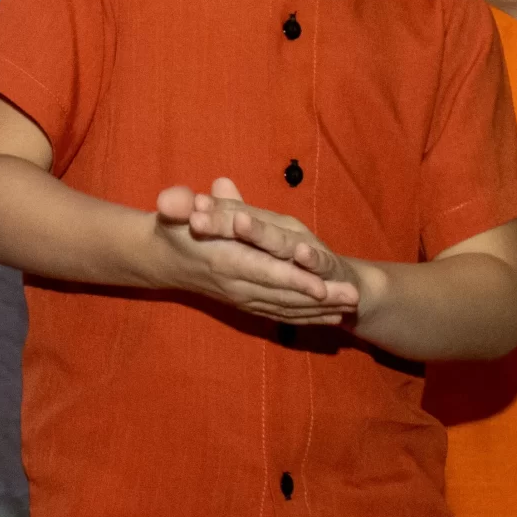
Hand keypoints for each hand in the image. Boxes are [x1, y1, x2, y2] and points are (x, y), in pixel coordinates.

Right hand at [150, 177, 360, 323]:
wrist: (163, 260)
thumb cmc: (176, 228)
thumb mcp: (173, 211)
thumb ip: (179, 203)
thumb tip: (175, 199)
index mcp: (223, 259)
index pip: (263, 271)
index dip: (292, 279)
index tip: (320, 284)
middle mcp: (235, 284)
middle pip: (282, 293)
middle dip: (319, 297)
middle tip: (353, 296)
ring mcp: (241, 297)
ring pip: (284, 307)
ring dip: (318, 310)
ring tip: (351, 307)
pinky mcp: (245, 305)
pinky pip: (278, 314)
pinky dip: (304, 317)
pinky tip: (329, 317)